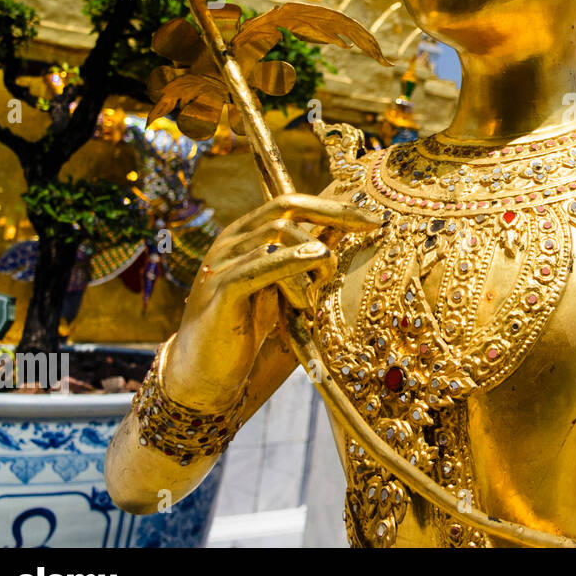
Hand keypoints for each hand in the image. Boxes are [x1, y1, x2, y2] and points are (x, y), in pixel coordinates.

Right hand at [163, 193, 380, 410]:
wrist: (204, 374)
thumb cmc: (249, 330)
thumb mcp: (286, 288)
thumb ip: (306, 259)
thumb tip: (345, 231)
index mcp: (244, 235)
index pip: (289, 201)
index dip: (332, 205)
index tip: (372, 218)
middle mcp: (230, 241)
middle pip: (285, 208)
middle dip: (333, 215)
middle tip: (368, 229)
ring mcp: (221, 264)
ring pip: (276, 235)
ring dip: (313, 255)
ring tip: (320, 289)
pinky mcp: (220, 291)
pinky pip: (259, 266)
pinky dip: (291, 262)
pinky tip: (315, 262)